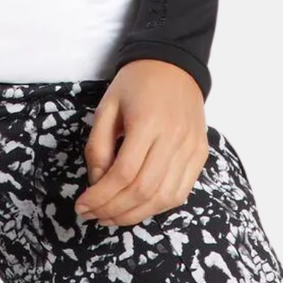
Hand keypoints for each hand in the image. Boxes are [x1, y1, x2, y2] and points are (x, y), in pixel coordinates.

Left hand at [74, 58, 209, 227]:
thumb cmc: (135, 83)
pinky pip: (180, 192)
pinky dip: (157, 207)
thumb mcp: (107, 106)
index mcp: (147, 123)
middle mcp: (173, 139)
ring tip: (111, 217)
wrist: (173, 64)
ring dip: (135, 215)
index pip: (123, 173)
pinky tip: (138, 208)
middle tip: (93, 216)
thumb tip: (97, 183)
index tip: (82, 206)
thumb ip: (99, 145)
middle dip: (114, 210)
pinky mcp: (199, 155)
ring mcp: (191, 149)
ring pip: (163, 198)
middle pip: (143, 190)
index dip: (101, 196)